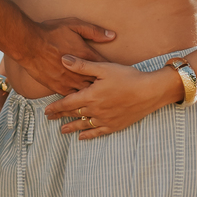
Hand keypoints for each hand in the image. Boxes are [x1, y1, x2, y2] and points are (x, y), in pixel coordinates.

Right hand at [15, 20, 115, 95]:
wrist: (28, 44)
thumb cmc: (51, 32)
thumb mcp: (74, 25)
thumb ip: (94, 31)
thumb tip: (112, 36)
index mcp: (86, 56)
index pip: (106, 67)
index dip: (112, 70)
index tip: (117, 72)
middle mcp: (80, 72)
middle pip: (98, 83)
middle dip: (105, 85)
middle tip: (112, 87)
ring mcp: (69, 81)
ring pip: (86, 92)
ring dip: (93, 94)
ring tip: (100, 97)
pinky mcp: (58, 87)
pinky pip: (72, 97)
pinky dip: (79, 98)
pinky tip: (83, 100)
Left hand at [43, 58, 181, 138]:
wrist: (150, 92)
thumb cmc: (127, 77)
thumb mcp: (103, 68)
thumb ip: (82, 66)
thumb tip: (63, 59)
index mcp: (90, 96)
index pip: (67, 103)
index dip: (55, 107)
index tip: (46, 110)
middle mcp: (95, 110)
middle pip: (74, 114)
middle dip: (60, 116)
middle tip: (49, 119)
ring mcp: (105, 119)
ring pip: (84, 125)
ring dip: (72, 127)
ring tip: (62, 130)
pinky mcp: (115, 125)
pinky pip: (98, 132)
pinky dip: (89, 135)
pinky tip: (82, 137)